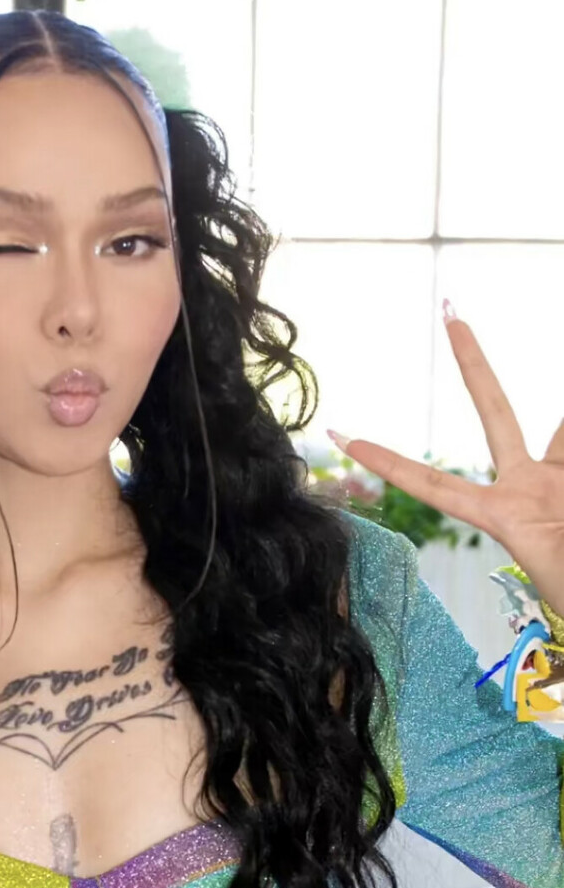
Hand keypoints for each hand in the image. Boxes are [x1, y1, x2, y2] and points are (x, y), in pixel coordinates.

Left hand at [328, 306, 563, 620]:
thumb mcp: (555, 572)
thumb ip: (551, 549)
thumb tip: (550, 513)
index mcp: (501, 515)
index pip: (432, 484)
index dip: (389, 462)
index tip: (345, 437)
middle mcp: (524, 485)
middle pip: (494, 411)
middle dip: (474, 366)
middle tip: (451, 315)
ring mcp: (553, 478)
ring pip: (562, 430)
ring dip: (562, 426)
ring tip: (554, 497)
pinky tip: (563, 492)